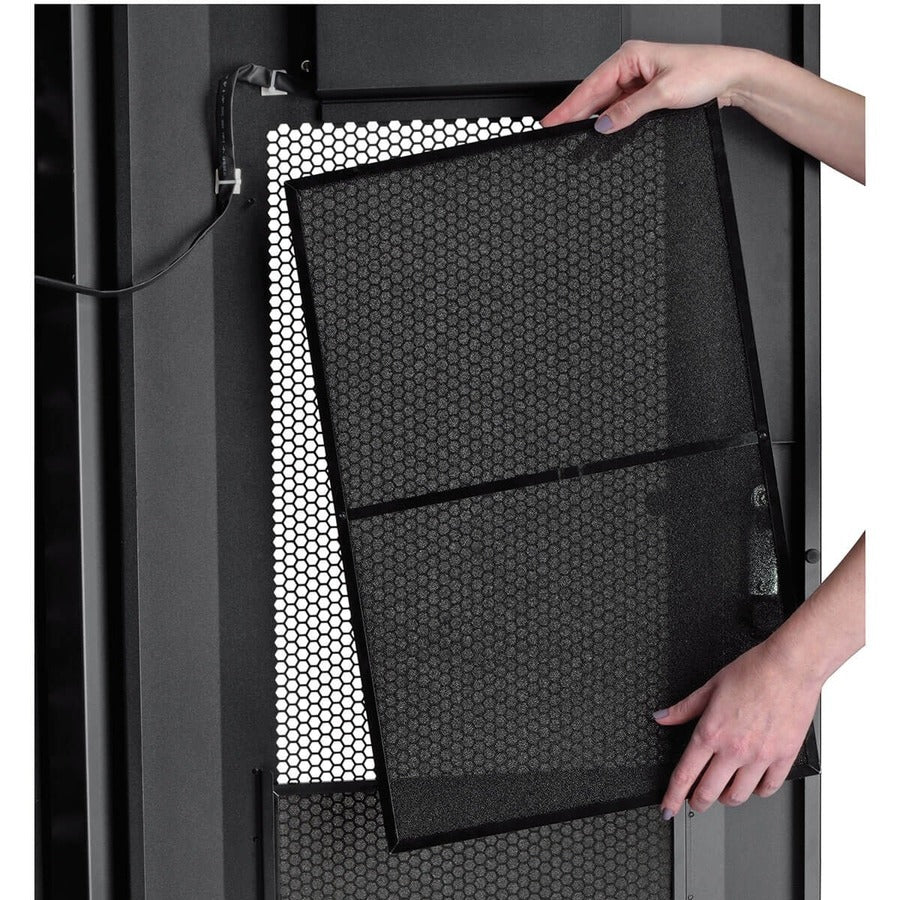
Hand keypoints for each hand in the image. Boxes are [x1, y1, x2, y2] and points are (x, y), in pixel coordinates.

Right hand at [540, 39, 864, 182]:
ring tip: (571, 137)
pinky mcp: (643, 94)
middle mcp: (630, 66)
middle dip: (574, 114)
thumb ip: (630, 111)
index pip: (590, 85)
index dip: (569, 106)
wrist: (731, 76)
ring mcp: (636, 81)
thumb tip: (603, 125)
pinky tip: (599, 133)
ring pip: (604, 105)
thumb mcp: (663, 93)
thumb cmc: (705, 72)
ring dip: (591, 120)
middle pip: (593, 95)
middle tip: (552, 133)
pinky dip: (608, 122)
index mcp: (630, 56)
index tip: (551, 121)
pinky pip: (618, 110)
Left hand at [655, 638, 821, 817]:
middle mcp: (734, 749)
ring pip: (738, 796)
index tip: (667, 808)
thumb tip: (662, 717)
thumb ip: (683, 708)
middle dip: (697, 802)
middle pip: (709, 792)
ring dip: (725, 799)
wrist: (789, 667)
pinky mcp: (783, 757)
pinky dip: (757, 792)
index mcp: (712, 732)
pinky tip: (752, 786)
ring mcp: (760, 757)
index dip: (672, 796)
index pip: (685, 774)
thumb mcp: (710, 687)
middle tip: (693, 801)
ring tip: (721, 793)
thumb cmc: (753, 672)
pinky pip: (769, 788)